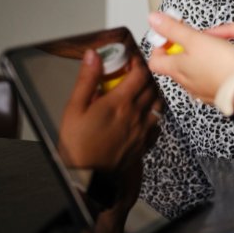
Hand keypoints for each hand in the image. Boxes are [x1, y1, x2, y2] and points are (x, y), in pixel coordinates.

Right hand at [59, 49, 160, 170]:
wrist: (87, 176)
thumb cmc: (77, 143)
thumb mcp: (74, 108)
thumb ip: (87, 80)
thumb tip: (94, 55)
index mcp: (120, 102)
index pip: (140, 74)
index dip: (138, 62)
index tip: (131, 59)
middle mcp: (136, 114)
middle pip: (152, 87)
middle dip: (146, 76)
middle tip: (135, 73)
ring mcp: (143, 129)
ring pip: (159, 104)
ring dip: (153, 94)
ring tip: (141, 92)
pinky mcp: (145, 143)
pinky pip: (158, 123)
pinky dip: (154, 115)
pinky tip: (143, 115)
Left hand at [146, 11, 233, 102]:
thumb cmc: (221, 65)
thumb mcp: (195, 39)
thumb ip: (173, 29)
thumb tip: (153, 19)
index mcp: (175, 68)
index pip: (154, 60)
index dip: (160, 46)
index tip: (171, 35)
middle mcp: (184, 82)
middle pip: (173, 65)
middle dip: (180, 50)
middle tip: (194, 39)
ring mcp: (199, 89)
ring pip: (190, 72)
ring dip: (195, 60)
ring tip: (210, 50)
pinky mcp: (214, 93)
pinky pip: (205, 80)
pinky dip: (208, 71)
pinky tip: (220, 64)